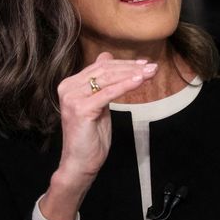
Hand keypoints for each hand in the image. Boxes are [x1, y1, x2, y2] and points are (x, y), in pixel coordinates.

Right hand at [40, 52, 156, 219]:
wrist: (79, 162)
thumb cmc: (91, 136)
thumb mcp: (99, 104)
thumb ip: (102, 83)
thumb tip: (107, 57)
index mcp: (70, 84)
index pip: (100, 67)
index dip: (123, 63)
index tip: (144, 64)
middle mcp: (68, 88)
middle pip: (104, 70)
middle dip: (131, 67)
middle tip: (152, 67)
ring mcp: (72, 98)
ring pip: (107, 79)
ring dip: (132, 74)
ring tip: (149, 73)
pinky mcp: (81, 109)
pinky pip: (108, 93)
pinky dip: (125, 86)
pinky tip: (139, 81)